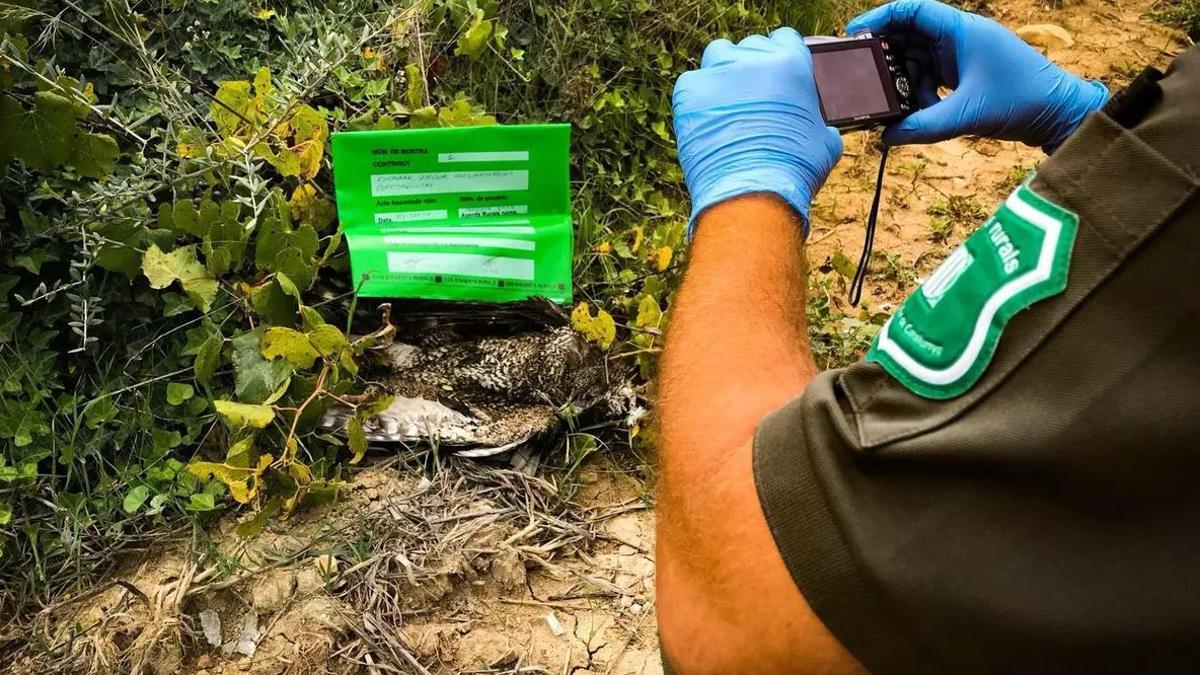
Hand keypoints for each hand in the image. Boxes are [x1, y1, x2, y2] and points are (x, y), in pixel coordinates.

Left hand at [673, 28, 842, 236]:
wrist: (752, 193)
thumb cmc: (793, 170)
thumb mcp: (824, 141)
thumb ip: (819, 120)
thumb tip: (819, 127)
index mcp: (792, 63)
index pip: (784, 40)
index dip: (780, 58)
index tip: (774, 77)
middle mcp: (754, 60)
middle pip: (749, 47)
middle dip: (750, 69)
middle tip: (751, 98)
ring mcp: (718, 72)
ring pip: (718, 56)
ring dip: (722, 74)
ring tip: (725, 105)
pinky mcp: (689, 90)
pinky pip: (691, 83)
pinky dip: (697, 98)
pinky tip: (706, 121)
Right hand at [847, 0, 1109, 149]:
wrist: (1059, 113)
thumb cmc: (1022, 101)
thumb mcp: (966, 115)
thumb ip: (923, 126)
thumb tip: (886, 137)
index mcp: (961, 29)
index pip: (911, 10)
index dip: (880, 17)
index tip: (854, 34)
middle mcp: (959, 37)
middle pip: (908, 35)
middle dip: (886, 56)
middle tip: (865, 77)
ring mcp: (962, 56)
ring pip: (917, 60)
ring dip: (905, 82)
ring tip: (900, 105)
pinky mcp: (964, 74)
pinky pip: (930, 77)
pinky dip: (920, 93)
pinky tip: (921, 113)